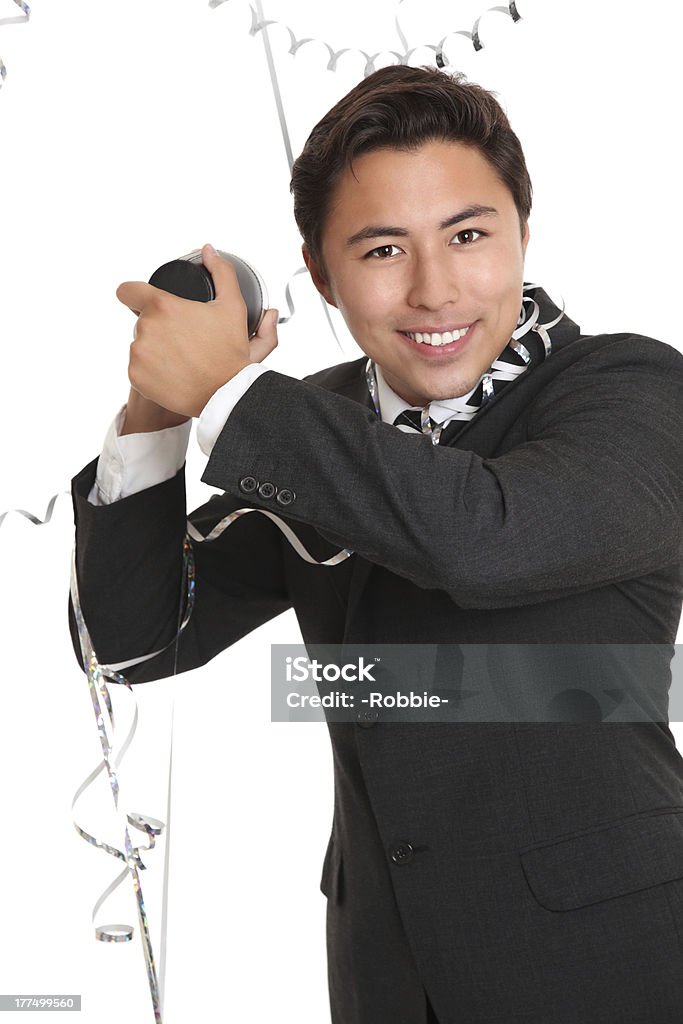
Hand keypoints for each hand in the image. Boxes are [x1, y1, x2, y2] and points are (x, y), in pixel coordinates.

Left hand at [116, 244, 278, 417]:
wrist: (226, 395)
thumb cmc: (231, 353)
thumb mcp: (234, 307)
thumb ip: (222, 273)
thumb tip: (208, 251)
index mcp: (163, 306)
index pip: (127, 291)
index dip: (134, 294)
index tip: (142, 302)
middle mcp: (145, 328)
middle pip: (142, 322)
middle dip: (159, 327)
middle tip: (184, 339)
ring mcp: (138, 354)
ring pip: (140, 345)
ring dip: (155, 349)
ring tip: (182, 359)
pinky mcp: (136, 377)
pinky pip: (139, 369)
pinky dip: (152, 372)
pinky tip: (174, 374)